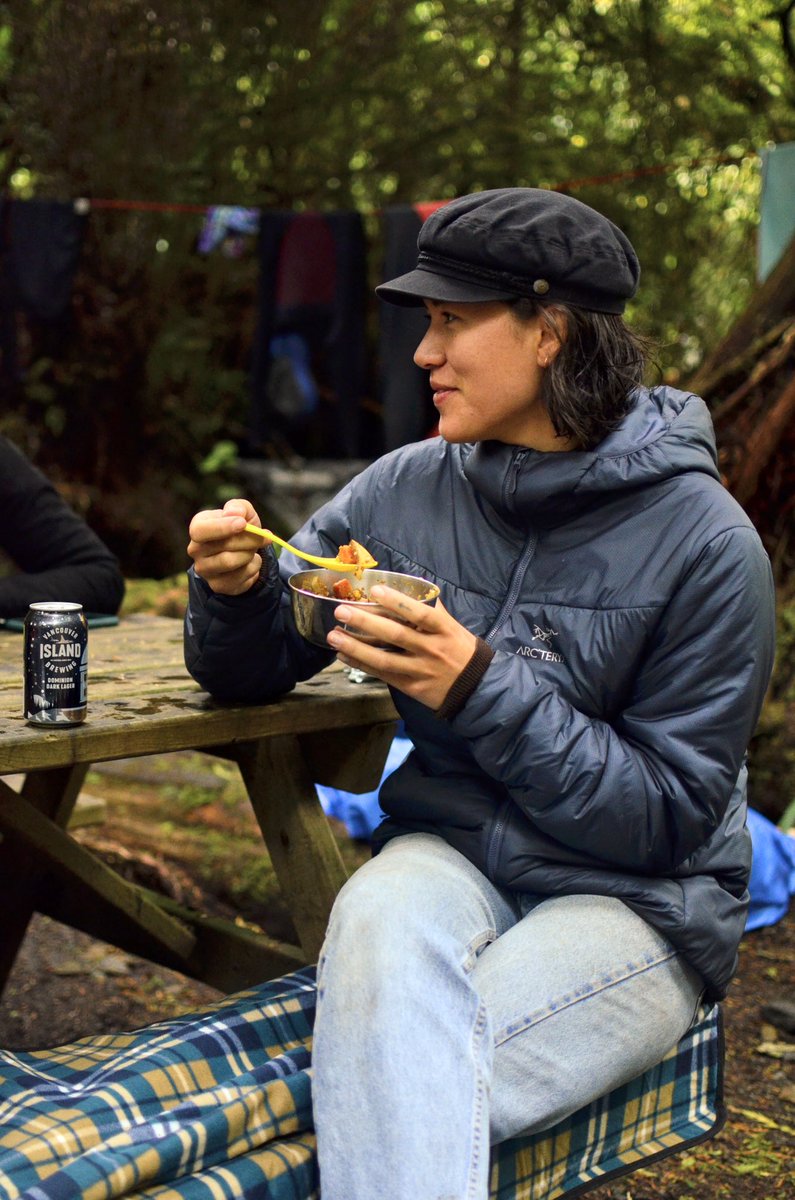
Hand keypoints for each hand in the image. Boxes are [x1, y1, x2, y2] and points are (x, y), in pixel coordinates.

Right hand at [187, 497, 265, 594]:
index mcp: (198, 528)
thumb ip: (239, 507)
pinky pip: (240, 577)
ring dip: (250, 553)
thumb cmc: (239, 528)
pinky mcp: (217, 585)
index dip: (222, 527)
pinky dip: (253, 567)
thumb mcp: (242, 512)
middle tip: (261, 536)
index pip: (200, 530)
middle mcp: (195, 549)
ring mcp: (204, 569)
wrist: (243, 552)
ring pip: (231, 562)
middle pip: (223, 546)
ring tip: (253, 549)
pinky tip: (250, 562)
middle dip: (248, 540)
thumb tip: (235, 513)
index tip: (243, 523)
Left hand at [326, 586, 477, 710]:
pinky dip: (361, 664)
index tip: (375, 590)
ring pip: (384, 659)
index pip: (419, 613)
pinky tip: (344, 655)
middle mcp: (431, 649)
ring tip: (333, 636)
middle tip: (341, 611)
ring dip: (356, 647)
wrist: (474, 687)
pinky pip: (382, 674)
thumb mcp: (452, 626)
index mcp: (443, 629)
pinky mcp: (410, 687)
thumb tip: (411, 585)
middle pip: (395, 635)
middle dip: (366, 622)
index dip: (396, 602)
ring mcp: (420, 670)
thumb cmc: (460, 649)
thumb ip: (432, 609)